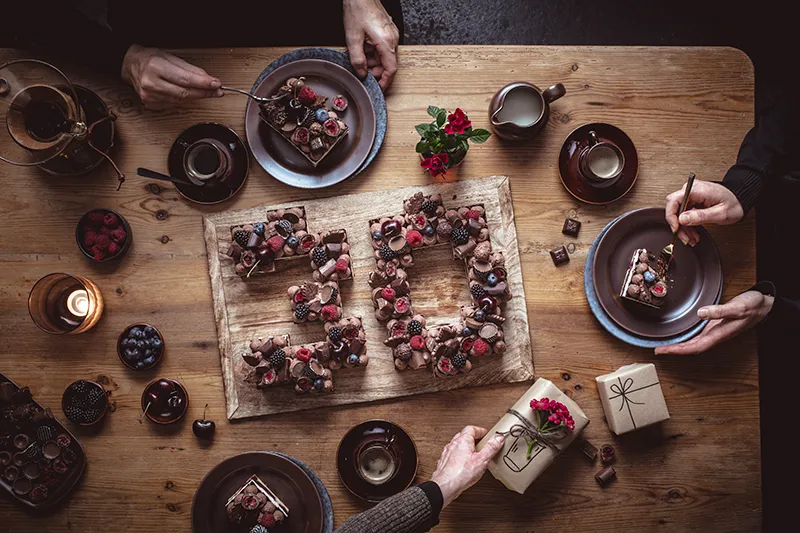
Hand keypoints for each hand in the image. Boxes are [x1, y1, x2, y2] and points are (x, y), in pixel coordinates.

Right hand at [121, 45, 222, 109]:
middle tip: (217, 91)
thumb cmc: (151, 58)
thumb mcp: (171, 57)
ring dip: (196, 97)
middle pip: (184, 93)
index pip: (185, 79)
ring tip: (207, 92)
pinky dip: (184, 100)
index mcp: (155, 67)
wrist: (131, 65)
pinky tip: (188, 94)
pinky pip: (174, 104)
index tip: (216, 84)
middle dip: (204, 93)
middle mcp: (151, 83)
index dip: (203, 84)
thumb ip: (191, 70)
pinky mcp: (151, 104)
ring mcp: (150, 96)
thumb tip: (209, 80)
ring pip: (181, 101)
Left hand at [343, 0, 399, 89]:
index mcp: (386, 42)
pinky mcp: (387, 30)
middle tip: (361, 71)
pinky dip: (373, 51)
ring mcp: (391, 33)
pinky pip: (382, 46)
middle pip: (387, 63)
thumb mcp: (352, 38)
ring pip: (384, 55)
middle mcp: (392, 38)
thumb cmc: (358, 9)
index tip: (379, 89)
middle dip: (374, 70)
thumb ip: (357, 60)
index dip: (385, 82)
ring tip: (358, 57)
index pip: (391, 69)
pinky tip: (362, 48)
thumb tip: (361, 73)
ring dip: (372, 60)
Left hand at [430, 426, 504, 506]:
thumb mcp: (482, 460)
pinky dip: (459, 456)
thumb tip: (498, 438)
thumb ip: (491, 448)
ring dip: (465, 447)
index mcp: (463, 440)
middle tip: (481, 443)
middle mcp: (453, 444)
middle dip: (473, 438)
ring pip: (457, 445)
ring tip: (473, 454)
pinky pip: (453, 454)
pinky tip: (463, 464)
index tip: (486, 434)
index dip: (480, 430)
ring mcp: (447, 453)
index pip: (472, 428)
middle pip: (464, 435)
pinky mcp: (444, 462)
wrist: (445, 486)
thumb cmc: (461, 474)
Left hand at [655, 291, 772, 354]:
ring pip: (694, 342)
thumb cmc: (752, 307)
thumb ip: (719, 310)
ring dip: (678, 345)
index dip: (678, 350)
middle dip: (674, 350)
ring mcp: (715, 332)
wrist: (763, 306)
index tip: (663, 351)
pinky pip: (697, 335)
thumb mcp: (737, 307)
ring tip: (663, 345)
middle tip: (657, 350)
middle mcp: (715, 335)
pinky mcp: (714, 326)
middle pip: (691, 347)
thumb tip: (701, 313)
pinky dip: (686, 337)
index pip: (695, 347)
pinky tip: (679, 335)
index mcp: (719, 334)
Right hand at [664, 180, 743, 245]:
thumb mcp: (720, 213)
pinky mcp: (691, 200)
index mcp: (697, 190)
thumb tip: (682, 219)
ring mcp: (690, 195)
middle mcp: (691, 190)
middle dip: (678, 226)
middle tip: (685, 238)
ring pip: (678, 213)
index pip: (673, 200)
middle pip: (674, 209)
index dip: (671, 216)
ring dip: (683, 228)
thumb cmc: (734, 203)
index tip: (676, 228)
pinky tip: (692, 233)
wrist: (739, 200)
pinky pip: (683, 213)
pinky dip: (687, 225)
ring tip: (691, 238)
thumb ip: (700, 216)